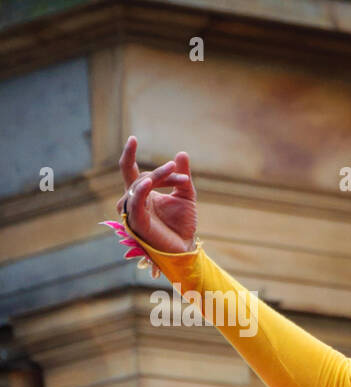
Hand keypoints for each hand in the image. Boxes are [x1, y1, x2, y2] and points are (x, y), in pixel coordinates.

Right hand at [116, 137, 197, 255]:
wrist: (184, 247)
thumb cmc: (182, 225)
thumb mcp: (185, 196)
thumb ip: (182, 177)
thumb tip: (181, 153)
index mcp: (141, 193)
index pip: (129, 170)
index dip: (128, 154)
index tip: (133, 138)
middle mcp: (133, 200)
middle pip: (140, 177)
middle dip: (163, 173)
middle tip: (182, 177)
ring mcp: (133, 211)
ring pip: (139, 186)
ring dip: (158, 178)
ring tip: (177, 176)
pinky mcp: (137, 221)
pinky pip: (136, 201)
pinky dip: (141, 189)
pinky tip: (149, 181)